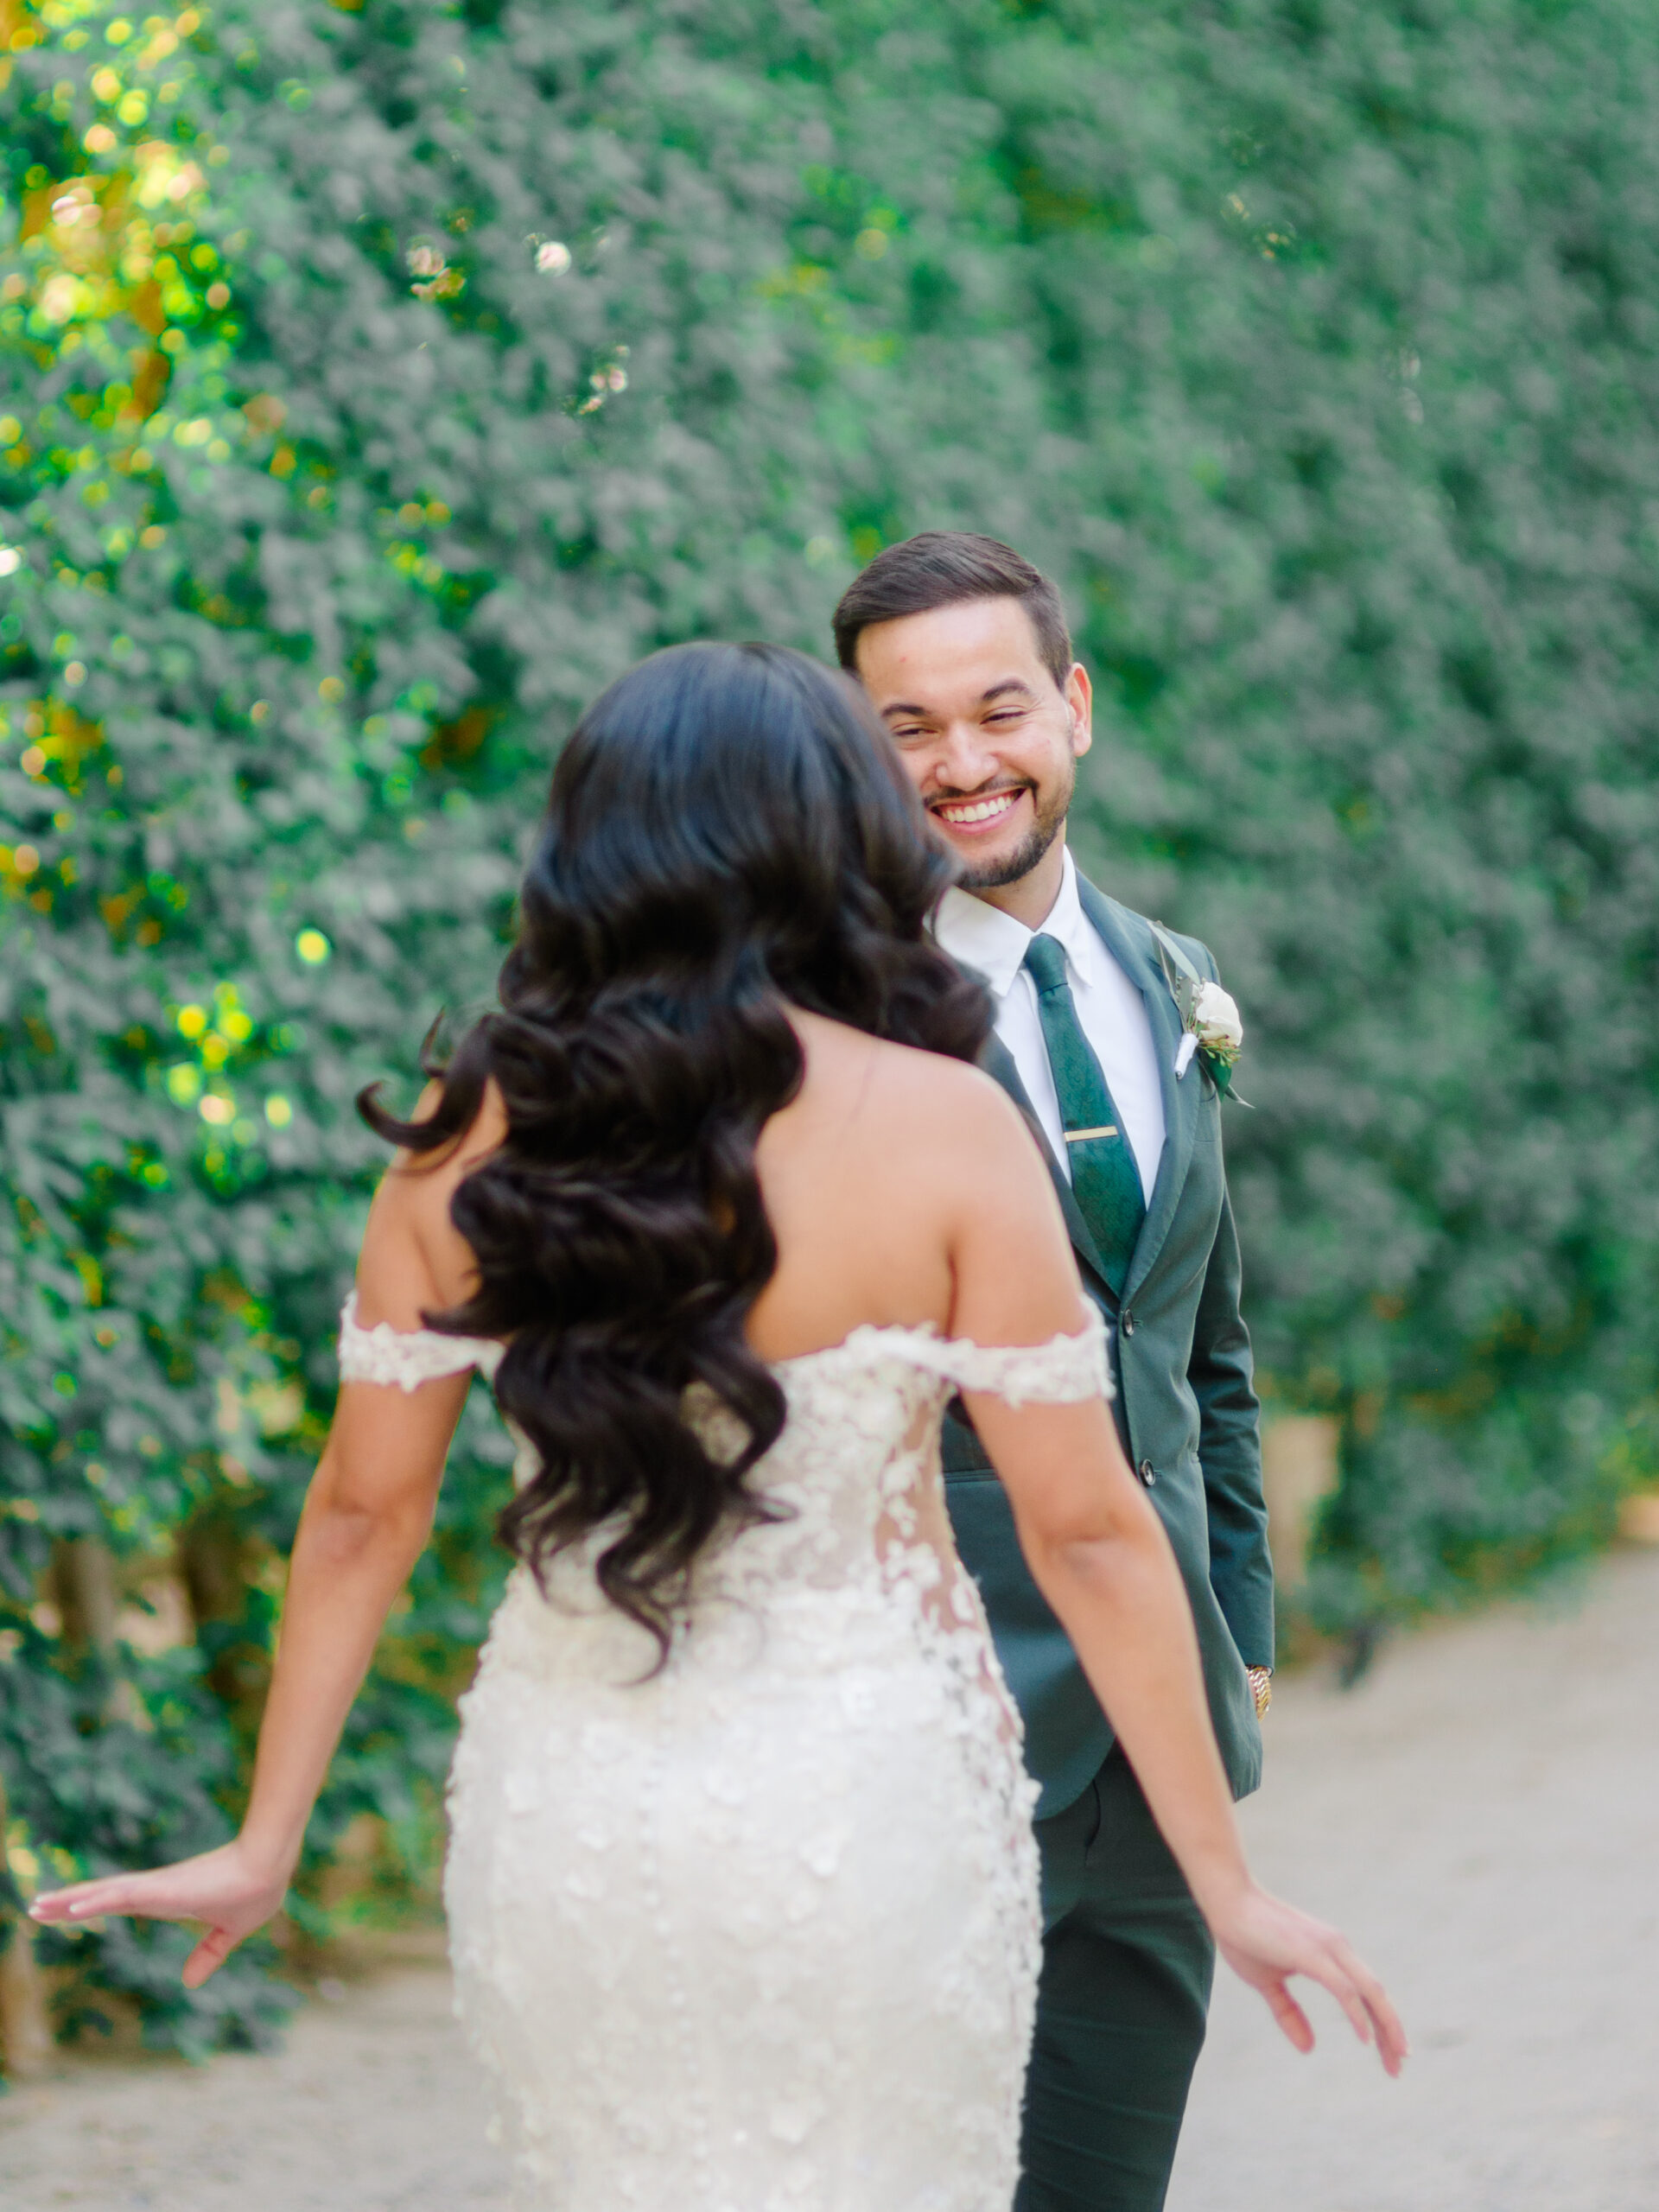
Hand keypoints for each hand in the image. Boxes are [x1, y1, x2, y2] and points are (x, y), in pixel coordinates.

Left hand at [29, 1839, 289, 1988]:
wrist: (269, 1867)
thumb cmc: (255, 1890)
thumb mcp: (231, 1931)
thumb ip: (209, 1953)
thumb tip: (188, 1983)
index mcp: (168, 1899)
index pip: (120, 1902)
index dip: (93, 1905)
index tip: (66, 1909)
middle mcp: (155, 1891)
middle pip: (102, 1897)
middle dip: (68, 1903)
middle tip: (36, 1907)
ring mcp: (155, 1888)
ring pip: (103, 1894)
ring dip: (70, 1901)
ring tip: (37, 1906)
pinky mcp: (160, 1888)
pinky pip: (120, 1894)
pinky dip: (93, 1899)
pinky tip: (70, 1906)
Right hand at [1210, 1881, 1407, 2075]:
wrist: (1225, 1901)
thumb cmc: (1244, 1936)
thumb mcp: (1267, 1983)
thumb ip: (1289, 2013)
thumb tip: (1309, 2048)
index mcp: (1331, 1952)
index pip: (1367, 1992)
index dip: (1383, 2023)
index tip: (1394, 2053)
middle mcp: (1337, 1947)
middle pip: (1377, 1994)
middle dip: (1392, 2031)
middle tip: (1400, 2066)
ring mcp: (1327, 1948)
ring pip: (1369, 1991)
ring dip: (1386, 2026)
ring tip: (1396, 2059)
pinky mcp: (1312, 1953)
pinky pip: (1343, 1989)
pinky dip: (1357, 2013)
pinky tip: (1366, 2038)